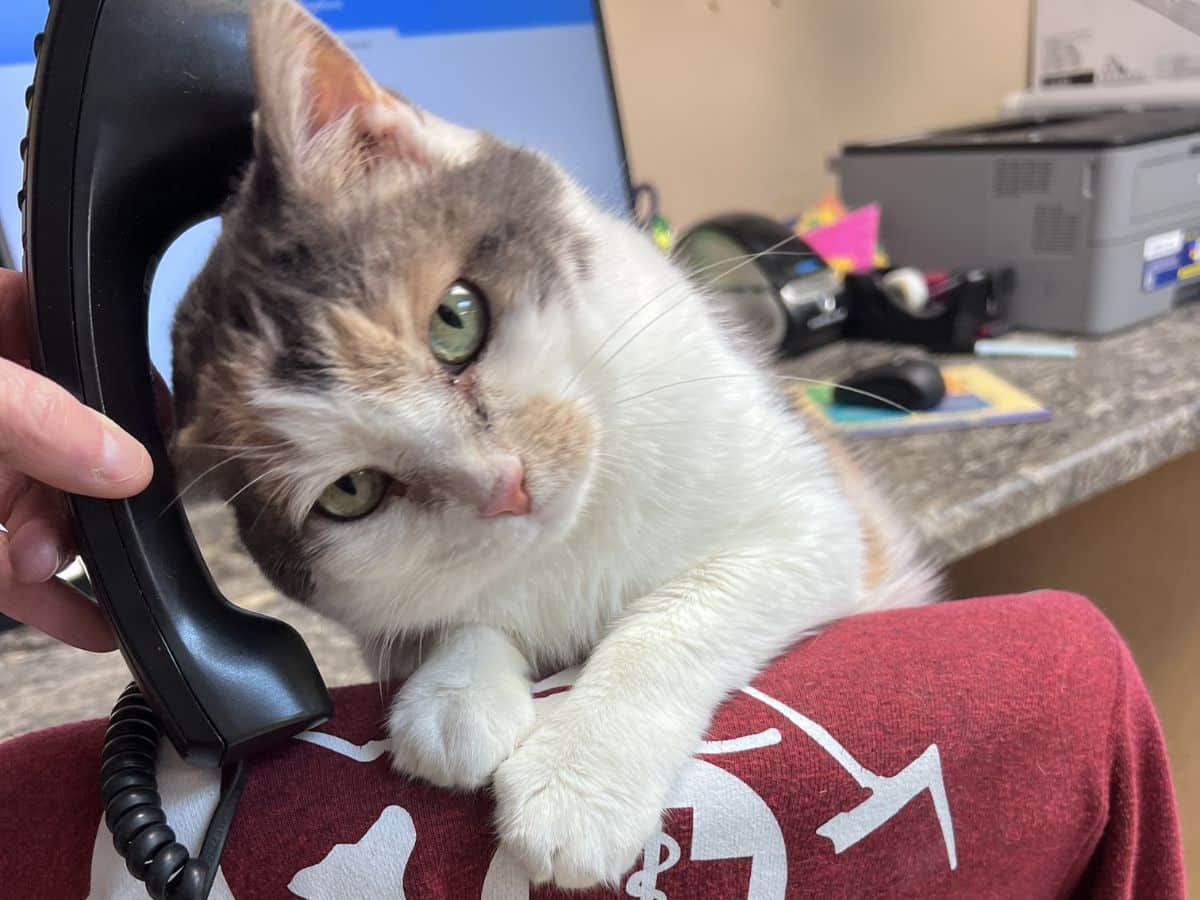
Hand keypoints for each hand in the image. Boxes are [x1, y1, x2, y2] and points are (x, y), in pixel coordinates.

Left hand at [0, 268, 152, 649]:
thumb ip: (33, 416)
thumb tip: (125, 461)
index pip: (86, 345)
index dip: (135, 385)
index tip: (172, 430)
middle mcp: (0, 404)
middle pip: (82, 443)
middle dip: (95, 493)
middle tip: (102, 519)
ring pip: (55, 510)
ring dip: (70, 550)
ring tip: (60, 568)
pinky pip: (21, 571)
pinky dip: (57, 603)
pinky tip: (97, 626)